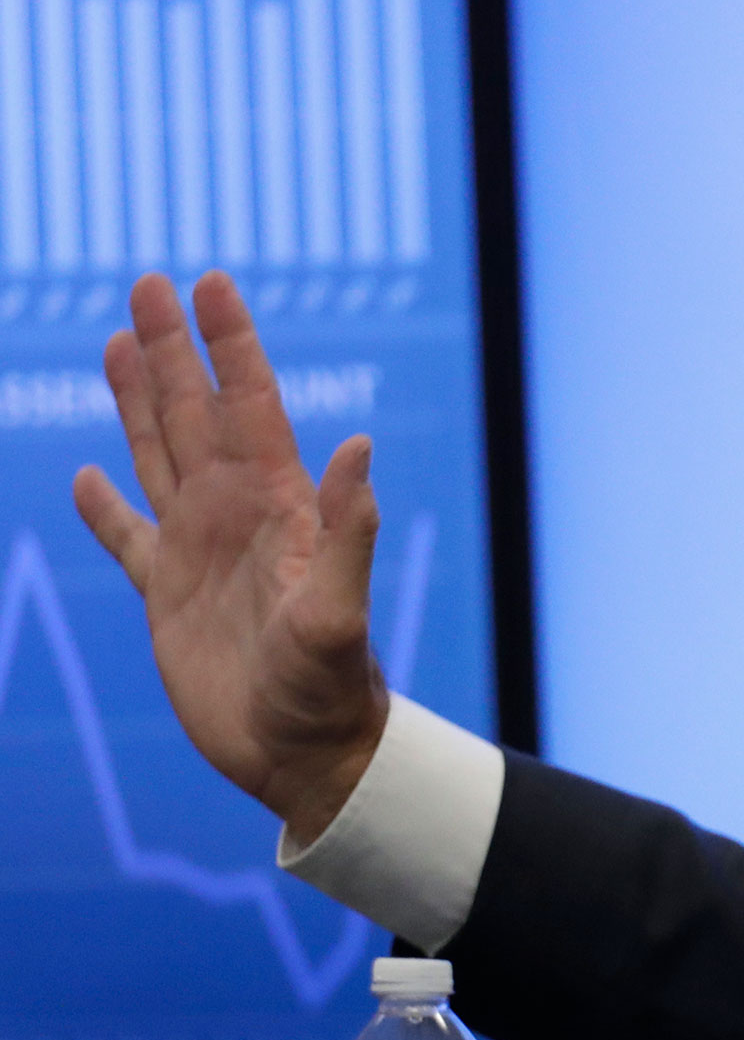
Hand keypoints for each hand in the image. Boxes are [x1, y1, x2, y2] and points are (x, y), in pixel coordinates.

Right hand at [73, 271, 387, 841]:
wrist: (309, 756)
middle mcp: (237, 516)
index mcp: (278, 509)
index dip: (230, 346)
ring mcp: (200, 552)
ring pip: (160, 456)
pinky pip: (127, 539)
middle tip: (148, 283)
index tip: (211, 283)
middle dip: (170, 350)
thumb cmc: (331, 691)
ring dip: (138, 401)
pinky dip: (105, 507)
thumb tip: (361, 447)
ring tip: (117, 341)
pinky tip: (86, 477)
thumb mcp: (339, 612)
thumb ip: (348, 533)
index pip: (250, 407)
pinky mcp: (168, 598)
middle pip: (195, 414)